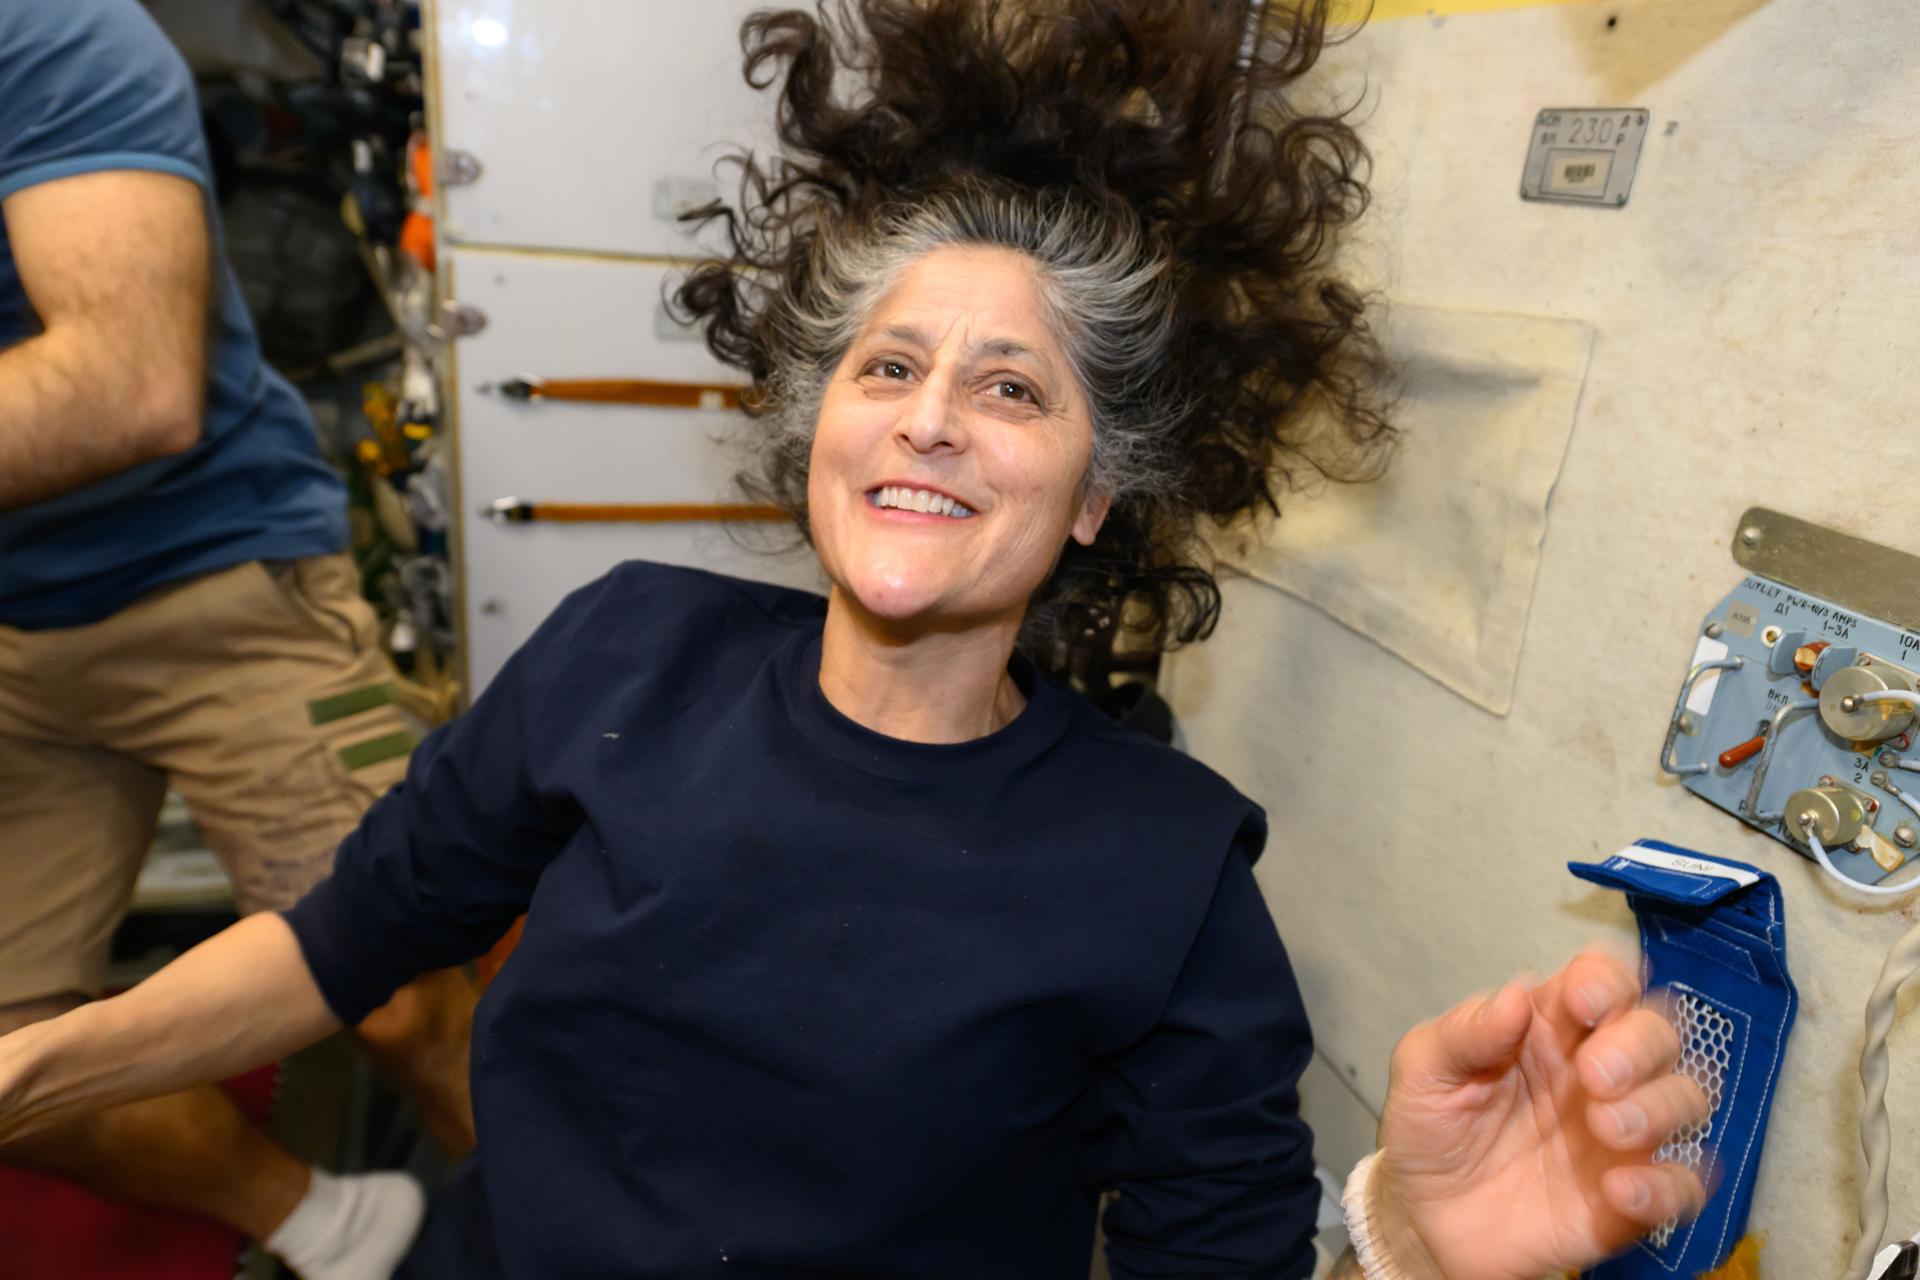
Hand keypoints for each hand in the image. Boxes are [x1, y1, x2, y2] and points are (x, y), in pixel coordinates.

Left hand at [1369, 948, 1709, 1279]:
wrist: (1427, 1217)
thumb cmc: (1431, 1126)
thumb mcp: (1423, 1070)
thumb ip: (1464, 1032)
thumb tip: (1516, 997)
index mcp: (1551, 1026)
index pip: (1605, 978)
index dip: (1607, 979)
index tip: (1582, 1002)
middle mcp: (1598, 1070)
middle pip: (1658, 1031)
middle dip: (1638, 1044)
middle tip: (1593, 1075)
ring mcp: (1621, 1133)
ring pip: (1685, 1098)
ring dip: (1657, 1106)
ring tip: (1604, 1127)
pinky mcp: (1632, 1196)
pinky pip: (1683, 1186)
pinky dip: (1667, 1185)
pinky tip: (1619, 1190)